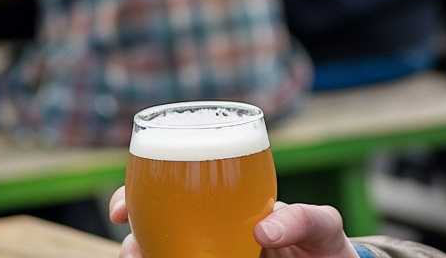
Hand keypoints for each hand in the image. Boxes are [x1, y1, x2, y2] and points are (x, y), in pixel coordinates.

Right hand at [108, 189, 357, 257]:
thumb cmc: (326, 247)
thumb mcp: (322, 226)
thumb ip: (303, 218)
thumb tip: (263, 231)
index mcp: (226, 209)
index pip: (172, 194)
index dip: (137, 197)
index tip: (119, 210)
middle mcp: (210, 236)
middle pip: (153, 233)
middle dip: (131, 239)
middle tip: (132, 252)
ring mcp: (211, 255)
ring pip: (162, 255)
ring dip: (143, 256)